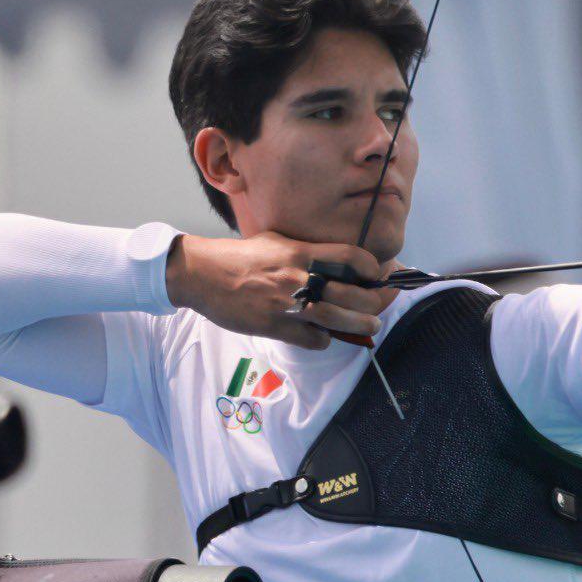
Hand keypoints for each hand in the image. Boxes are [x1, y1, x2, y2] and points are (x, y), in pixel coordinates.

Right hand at [165, 233, 391, 349]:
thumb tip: (335, 260)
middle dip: (373, 302)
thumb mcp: (277, 241)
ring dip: (359, 325)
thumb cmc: (241, 256)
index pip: (350, 257)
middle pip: (351, 293)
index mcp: (300, 252)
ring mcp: (286, 303)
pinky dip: (323, 339)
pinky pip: (311, 338)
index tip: (378, 275)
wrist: (203, 274)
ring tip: (370, 326)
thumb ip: (306, 250)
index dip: (371, 267)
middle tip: (378, 307)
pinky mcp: (274, 326)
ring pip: (337, 318)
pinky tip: (323, 336)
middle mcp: (297, 277)